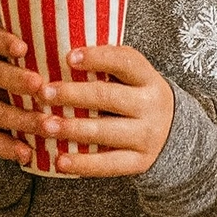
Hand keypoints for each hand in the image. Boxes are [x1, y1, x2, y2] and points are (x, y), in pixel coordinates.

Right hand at [0, 25, 45, 165]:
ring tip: (47, 126)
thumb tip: (99, 26)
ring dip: (19, 118)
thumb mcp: (45, 53)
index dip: (1, 41)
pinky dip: (6, 147)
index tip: (24, 47)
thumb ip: (58, 44)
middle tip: (40, 86)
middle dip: (15, 79)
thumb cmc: (44, 69)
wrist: (22, 102)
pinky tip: (27, 154)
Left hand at [35, 44, 174, 176]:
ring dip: (72, 128)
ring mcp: (147, 136)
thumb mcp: (132, 78)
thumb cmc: (136, 96)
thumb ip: (107, 66)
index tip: (67, 57)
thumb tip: (59, 52)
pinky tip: (59, 161)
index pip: (125, 61)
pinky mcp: (140, 162)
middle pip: (108, 97)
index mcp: (147, 78)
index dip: (96, 57)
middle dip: (73, 94)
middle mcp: (151, 105)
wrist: (173, 134)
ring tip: (46, 125)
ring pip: (105, 131)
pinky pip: (108, 164)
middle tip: (44, 93)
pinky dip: (82, 164)